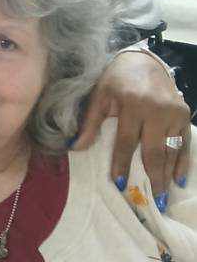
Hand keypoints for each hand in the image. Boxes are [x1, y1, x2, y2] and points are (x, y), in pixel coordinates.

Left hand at [74, 50, 189, 199]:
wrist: (142, 60)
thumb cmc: (115, 79)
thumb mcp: (98, 97)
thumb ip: (90, 123)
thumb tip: (75, 148)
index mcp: (133, 104)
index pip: (126, 142)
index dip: (122, 164)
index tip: (118, 184)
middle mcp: (157, 110)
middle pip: (155, 150)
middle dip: (153, 177)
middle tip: (151, 201)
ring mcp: (174, 112)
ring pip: (173, 150)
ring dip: (169, 174)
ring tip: (164, 196)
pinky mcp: (184, 114)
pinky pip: (185, 143)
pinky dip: (183, 162)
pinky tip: (179, 179)